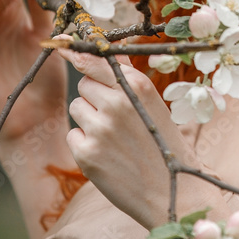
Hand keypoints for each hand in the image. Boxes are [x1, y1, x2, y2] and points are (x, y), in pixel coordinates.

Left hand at [60, 49, 193, 229]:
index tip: (63, 44)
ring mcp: (100, 128)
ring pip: (77, 108)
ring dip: (90, 121)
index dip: (78, 52)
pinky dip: (86, 145)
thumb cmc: (165, 146)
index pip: (97, 59)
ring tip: (115, 139)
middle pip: (85, 83)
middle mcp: (118, 102)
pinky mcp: (86, 154)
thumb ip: (129, 78)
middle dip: (95, 97)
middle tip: (117, 119)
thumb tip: (105, 49)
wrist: (175, 194)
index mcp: (139, 86)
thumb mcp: (155, 106)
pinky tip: (108, 156)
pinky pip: (74, 135)